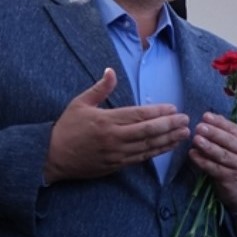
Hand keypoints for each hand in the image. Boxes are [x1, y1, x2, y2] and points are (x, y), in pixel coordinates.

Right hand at [44, 69, 188, 183]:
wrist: (51, 157)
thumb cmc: (66, 128)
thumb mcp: (80, 103)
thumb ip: (100, 88)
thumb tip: (111, 71)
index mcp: (106, 120)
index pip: (139, 115)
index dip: (159, 112)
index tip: (174, 108)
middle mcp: (114, 138)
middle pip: (148, 132)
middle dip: (169, 125)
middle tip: (186, 120)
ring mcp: (116, 154)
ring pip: (148, 147)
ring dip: (168, 140)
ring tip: (184, 134)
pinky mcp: (116, 166)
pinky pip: (141, 159)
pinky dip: (157, 153)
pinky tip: (169, 147)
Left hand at [188, 112, 236, 212]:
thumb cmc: (233, 161)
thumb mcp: (233, 146)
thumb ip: (224, 131)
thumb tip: (210, 116)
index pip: (233, 129)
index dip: (219, 122)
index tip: (205, 116)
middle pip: (228, 141)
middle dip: (214, 133)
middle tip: (199, 127)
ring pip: (222, 155)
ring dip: (208, 147)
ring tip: (196, 139)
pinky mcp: (230, 178)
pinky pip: (214, 168)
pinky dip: (202, 161)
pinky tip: (192, 154)